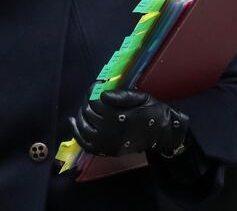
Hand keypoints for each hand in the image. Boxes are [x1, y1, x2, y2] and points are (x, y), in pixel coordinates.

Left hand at [69, 89, 189, 157]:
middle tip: (92, 95)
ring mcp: (107, 142)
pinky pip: (86, 144)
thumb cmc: (153, 112)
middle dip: (87, 101)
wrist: (163, 134)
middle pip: (88, 112)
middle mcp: (110, 130)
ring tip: (83, 107)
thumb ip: (121, 95)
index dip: (92, 90)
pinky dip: (76, 133)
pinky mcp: (107, 150)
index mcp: (119, 115)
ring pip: (83, 127)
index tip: (96, 85)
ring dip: (80, 115)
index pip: (95, 100)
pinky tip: (73, 123)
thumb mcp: (141, 97)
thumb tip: (101, 93)